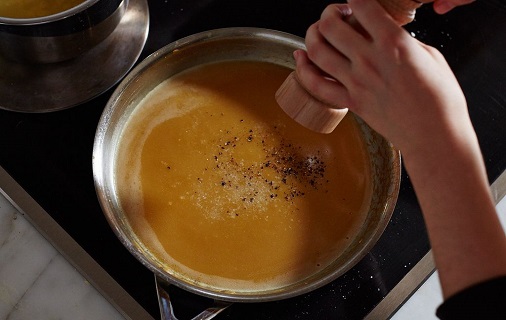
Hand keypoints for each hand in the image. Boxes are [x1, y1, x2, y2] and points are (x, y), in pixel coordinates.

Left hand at [294, 0, 472, 157]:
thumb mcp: (431, 56)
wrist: (434, 135)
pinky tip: (300, 58)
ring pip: (317, 51)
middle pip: (330, 25)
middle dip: (328, 13)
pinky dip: (303, 69)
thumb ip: (404, 41)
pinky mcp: (350, 103)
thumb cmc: (440, 99)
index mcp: (394, 43)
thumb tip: (388, 34)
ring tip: (318, 31)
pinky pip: (316, 85)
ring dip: (312, 34)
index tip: (356, 1)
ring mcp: (357, 83)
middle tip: (335, 14)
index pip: (363, 5)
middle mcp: (370, 60)